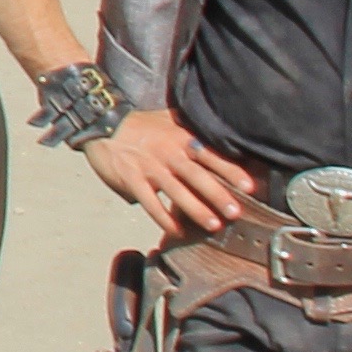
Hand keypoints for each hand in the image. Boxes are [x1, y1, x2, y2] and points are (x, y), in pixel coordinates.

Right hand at [87, 109, 257, 242]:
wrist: (102, 123)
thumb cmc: (140, 125)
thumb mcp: (168, 120)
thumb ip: (191, 130)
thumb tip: (218, 137)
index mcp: (181, 138)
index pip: (211, 155)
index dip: (230, 170)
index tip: (249, 186)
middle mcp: (168, 153)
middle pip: (197, 175)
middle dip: (218, 194)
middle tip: (236, 212)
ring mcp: (149, 167)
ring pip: (176, 191)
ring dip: (196, 209)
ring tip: (213, 225)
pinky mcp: (131, 179)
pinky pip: (150, 202)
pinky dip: (163, 218)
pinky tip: (177, 231)